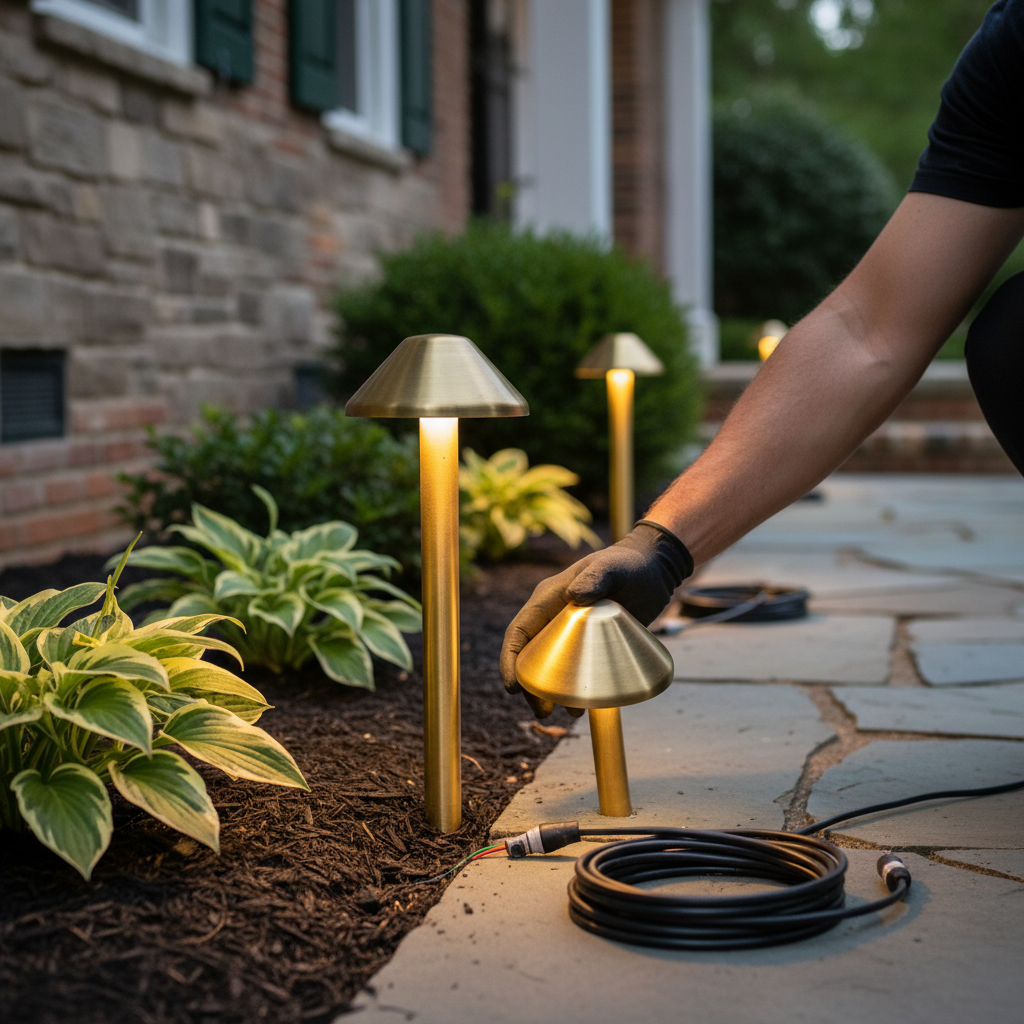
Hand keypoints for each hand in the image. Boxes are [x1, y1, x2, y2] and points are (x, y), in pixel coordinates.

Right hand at [500, 521, 692, 717]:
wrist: (654, 570)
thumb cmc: (629, 564)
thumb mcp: (612, 568)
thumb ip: (595, 578)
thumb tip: (575, 595)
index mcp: (549, 599)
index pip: (520, 631)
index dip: (510, 659)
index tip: (512, 687)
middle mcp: (555, 618)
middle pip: (531, 657)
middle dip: (530, 686)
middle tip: (541, 711)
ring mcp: (573, 634)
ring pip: (552, 668)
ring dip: (553, 692)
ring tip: (564, 714)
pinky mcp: (592, 645)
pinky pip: (577, 671)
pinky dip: (578, 689)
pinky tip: (586, 707)